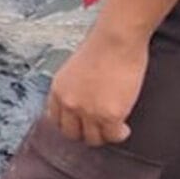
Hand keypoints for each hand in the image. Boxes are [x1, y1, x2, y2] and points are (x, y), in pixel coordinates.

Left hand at [44, 30, 149, 146]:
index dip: (70, 124)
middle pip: (72, 134)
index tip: (80, 124)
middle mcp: (69, 103)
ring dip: (104, 135)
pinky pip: (113, 136)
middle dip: (86, 133)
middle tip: (99, 129)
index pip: (56, 120)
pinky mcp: (109, 116)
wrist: (117, 39)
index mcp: (58, 90)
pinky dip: (120, 135)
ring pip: (93, 139)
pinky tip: (124, 128)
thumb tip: (82, 101)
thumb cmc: (102, 46)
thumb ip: (74, 88)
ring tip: (113, 128)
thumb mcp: (75, 69)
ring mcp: (88, 111)